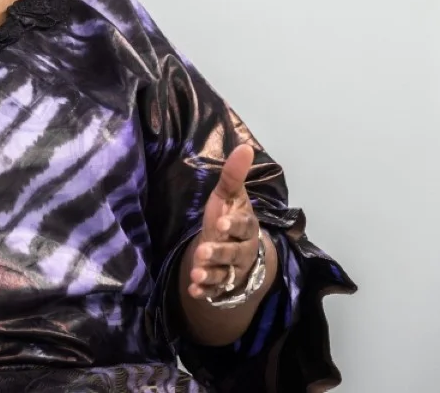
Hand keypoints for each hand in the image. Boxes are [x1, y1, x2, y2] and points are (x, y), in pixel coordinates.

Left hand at [186, 144, 261, 299]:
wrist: (235, 247)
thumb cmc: (228, 216)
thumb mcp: (229, 196)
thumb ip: (233, 175)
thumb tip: (244, 146)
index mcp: (246, 227)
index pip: (244, 226)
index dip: (234, 225)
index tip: (220, 223)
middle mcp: (243, 250)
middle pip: (235, 254)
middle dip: (219, 253)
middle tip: (202, 252)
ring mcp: (234, 270)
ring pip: (225, 274)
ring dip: (211, 275)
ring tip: (195, 274)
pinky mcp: (222, 284)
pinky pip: (215, 291)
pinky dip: (205, 291)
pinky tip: (193, 290)